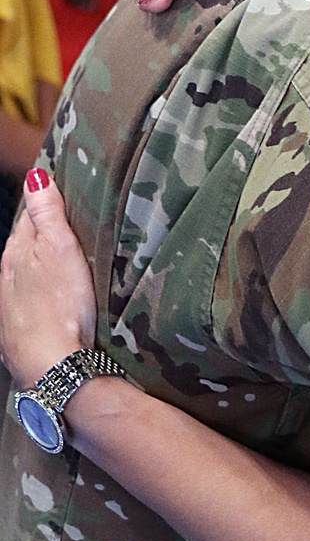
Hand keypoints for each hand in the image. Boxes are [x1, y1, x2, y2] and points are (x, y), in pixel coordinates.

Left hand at [0, 171, 96, 388]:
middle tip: (70, 223)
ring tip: (65, 257)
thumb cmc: (59, 305)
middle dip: (43, 234)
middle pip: (25, 245)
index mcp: (15, 251)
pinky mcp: (20, 327)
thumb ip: (46, 212)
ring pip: (26, 272)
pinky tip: (56, 294)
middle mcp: (7, 275)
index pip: (28, 216)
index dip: (46, 204)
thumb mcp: (58, 249)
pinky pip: (31, 298)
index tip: (63, 195)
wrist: (51, 364)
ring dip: (42, 263)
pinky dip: (42, 290)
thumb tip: (35, 176)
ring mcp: (11, 303)